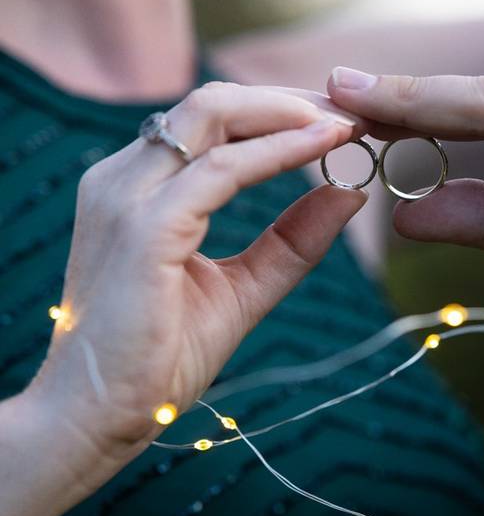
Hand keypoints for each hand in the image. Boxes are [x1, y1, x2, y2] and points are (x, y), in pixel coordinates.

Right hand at [23, 82, 364, 493]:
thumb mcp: (243, 286)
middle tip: (352, 113)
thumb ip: (292, 240)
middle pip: (214, 103)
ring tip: (345, 122)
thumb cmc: (160, 355)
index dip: (279, 112)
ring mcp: (128, 198)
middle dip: (289, 101)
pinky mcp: (144, 229)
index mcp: (139, 188)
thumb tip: (348, 192)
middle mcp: (125, 179)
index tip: (338, 121)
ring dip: (287, 114)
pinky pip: (221, 170)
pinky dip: (276, 153)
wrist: (100, 414)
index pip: (211, 121)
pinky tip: (319, 149)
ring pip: (213, 117)